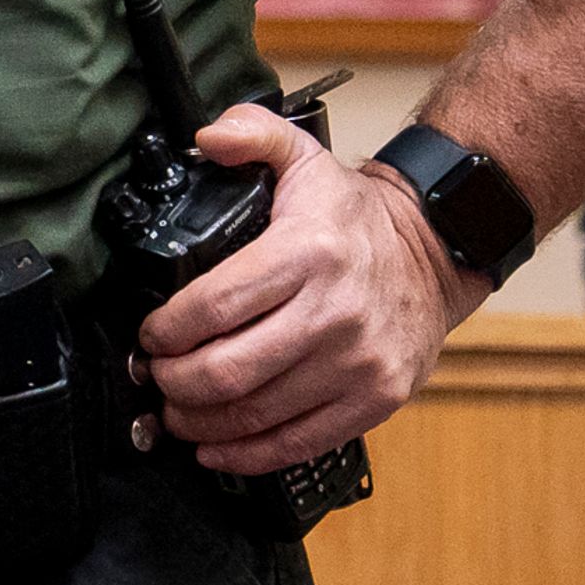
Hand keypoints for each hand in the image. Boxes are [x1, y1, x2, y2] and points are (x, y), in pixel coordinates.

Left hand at [138, 104, 492, 473]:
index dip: (165, 329)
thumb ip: (251, 133)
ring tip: (174, 410)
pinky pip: (300, 442)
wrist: (435, 251)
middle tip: (153, 376)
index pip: (213, 305)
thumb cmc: (355, 215)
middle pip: (227, 370)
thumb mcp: (304, 156)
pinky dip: (247, 451)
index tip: (148, 334)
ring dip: (200, 420)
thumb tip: (208, 137)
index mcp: (307, 253)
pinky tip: (214, 444)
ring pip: (257, 412)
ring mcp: (358, 363)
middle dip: (172, 382)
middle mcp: (334, 313)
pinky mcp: (375, 399)